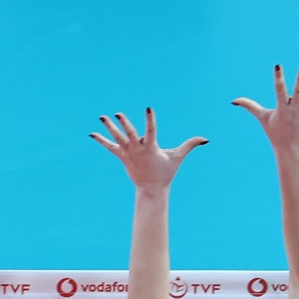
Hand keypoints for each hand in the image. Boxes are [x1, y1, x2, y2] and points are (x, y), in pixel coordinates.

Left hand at [90, 109, 205, 192]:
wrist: (152, 189)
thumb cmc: (166, 172)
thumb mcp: (178, 157)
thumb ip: (190, 145)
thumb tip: (206, 139)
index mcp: (151, 148)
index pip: (151, 131)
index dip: (150, 120)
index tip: (148, 108)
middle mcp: (138, 150)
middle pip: (130, 134)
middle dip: (124, 124)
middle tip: (118, 113)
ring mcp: (129, 154)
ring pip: (118, 138)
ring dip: (109, 128)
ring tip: (102, 116)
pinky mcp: (122, 157)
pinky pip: (110, 147)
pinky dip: (102, 140)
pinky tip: (92, 133)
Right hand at [233, 66, 298, 162]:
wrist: (290, 150)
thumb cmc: (275, 132)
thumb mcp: (262, 118)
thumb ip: (249, 106)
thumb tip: (233, 100)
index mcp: (282, 108)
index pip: (279, 90)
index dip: (278, 78)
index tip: (277, 66)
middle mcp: (295, 109)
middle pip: (297, 92)